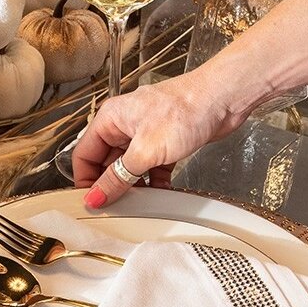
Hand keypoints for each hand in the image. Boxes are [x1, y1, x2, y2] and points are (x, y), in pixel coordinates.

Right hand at [72, 70, 252, 208]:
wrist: (223, 99)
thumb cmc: (186, 109)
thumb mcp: (145, 151)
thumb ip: (118, 178)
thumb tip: (96, 197)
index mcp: (110, 119)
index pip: (84, 154)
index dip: (85, 180)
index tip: (92, 202)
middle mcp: (124, 125)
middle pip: (106, 162)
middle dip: (111, 185)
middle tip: (116, 207)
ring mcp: (145, 133)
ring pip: (129, 166)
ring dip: (133, 185)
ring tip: (138, 203)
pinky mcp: (164, 141)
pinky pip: (150, 166)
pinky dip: (153, 180)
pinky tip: (160, 192)